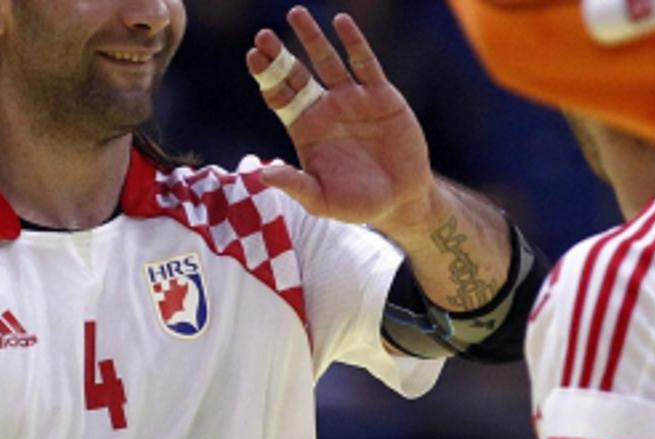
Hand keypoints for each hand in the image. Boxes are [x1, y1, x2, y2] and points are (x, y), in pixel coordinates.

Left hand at [247, 6, 438, 232]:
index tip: (253, 58)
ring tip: (295, 14)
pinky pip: (365, 63)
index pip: (279, 97)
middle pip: (296, 74)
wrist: (401, 200)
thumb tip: (261, 174)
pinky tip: (341, 22)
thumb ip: (294, 184)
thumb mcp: (321, 200)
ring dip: (312, 38)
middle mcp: (325, 109)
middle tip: (262, 37)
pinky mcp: (381, 96)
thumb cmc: (357, 204)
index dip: (265, 77)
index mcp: (306, 129)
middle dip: (279, 55)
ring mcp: (353, 99)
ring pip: (328, 61)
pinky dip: (353, 42)